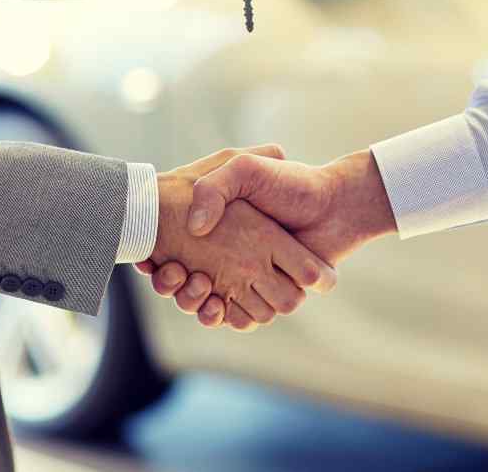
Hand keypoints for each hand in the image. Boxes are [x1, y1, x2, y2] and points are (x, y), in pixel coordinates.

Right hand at [149, 151, 396, 313]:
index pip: (173, 252)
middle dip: (172, 283)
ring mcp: (248, 278)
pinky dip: (219, 314)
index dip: (159, 258)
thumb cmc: (292, 184)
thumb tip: (194, 228)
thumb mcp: (245, 169)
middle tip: (169, 270)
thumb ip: (215, 187)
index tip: (152, 255)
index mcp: (221, 229)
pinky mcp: (267, 297)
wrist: (335, 204)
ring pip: (205, 303)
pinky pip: (235, 317)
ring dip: (191, 299)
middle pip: (184, 282)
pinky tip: (212, 302)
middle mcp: (231, 256)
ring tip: (194, 281)